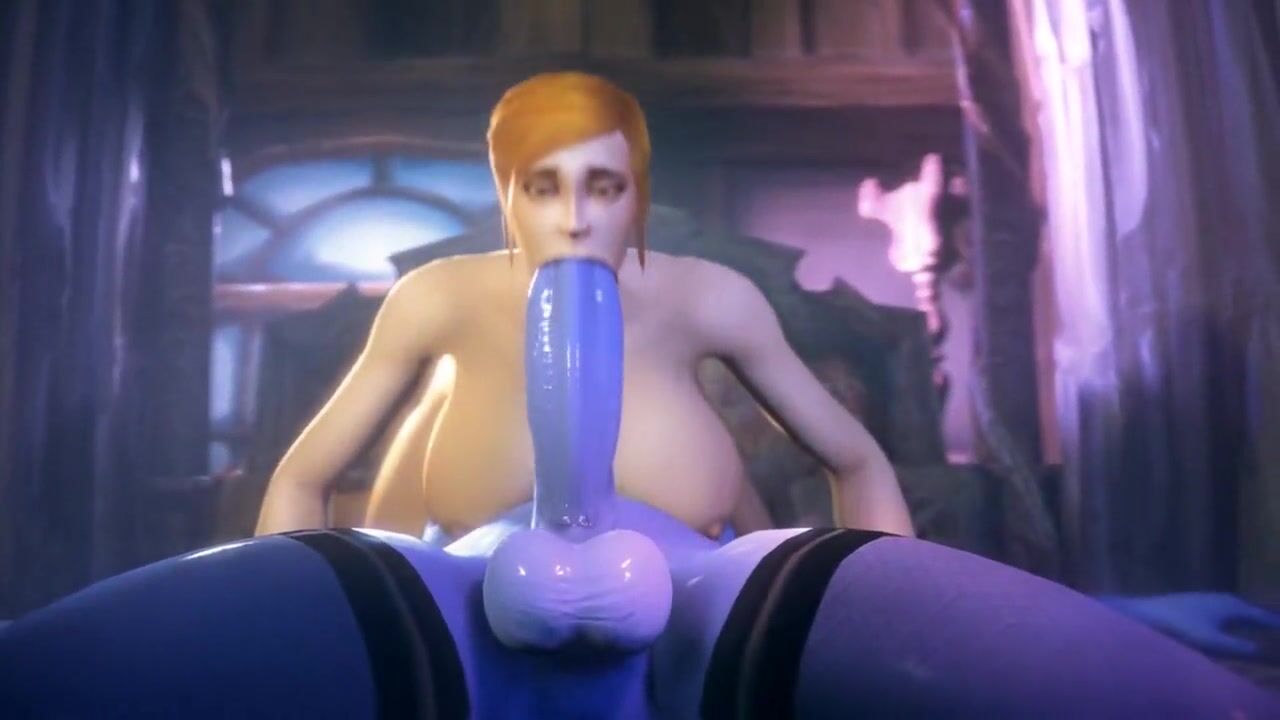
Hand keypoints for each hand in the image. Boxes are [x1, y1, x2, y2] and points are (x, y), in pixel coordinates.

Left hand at [1098, 592, 1279, 659]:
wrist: (1143, 614)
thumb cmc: (1178, 627)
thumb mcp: (1211, 642)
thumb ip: (1237, 647)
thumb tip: (1258, 649)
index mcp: (1228, 605)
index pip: (1257, 615)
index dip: (1272, 623)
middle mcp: (1218, 598)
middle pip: (1246, 607)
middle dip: (1261, 615)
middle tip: (1274, 623)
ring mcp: (1202, 599)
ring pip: (1232, 605)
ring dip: (1246, 613)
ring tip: (1256, 620)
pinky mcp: (1190, 603)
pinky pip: (1220, 607)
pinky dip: (1231, 613)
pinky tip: (1224, 619)